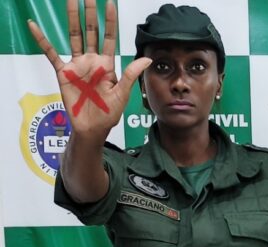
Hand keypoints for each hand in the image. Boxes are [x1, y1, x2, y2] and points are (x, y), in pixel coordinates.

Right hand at [27, 0, 150, 137]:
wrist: (92, 127)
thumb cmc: (109, 113)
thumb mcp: (123, 93)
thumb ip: (131, 74)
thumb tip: (147, 59)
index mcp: (108, 64)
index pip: (110, 38)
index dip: (110, 21)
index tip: (110, 4)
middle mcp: (92, 61)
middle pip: (91, 32)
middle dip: (91, 14)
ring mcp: (77, 65)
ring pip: (74, 37)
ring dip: (72, 19)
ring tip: (70, 1)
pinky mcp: (64, 73)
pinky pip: (51, 53)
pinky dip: (42, 40)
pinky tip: (34, 25)